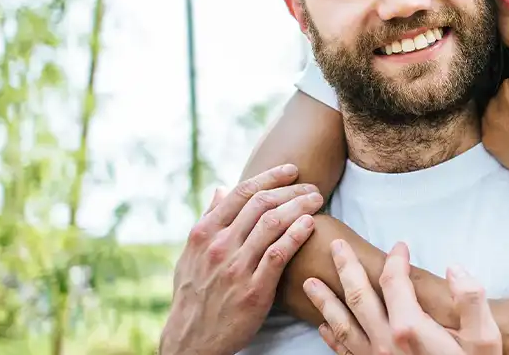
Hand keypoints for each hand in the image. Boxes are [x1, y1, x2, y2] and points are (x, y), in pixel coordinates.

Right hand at [159, 164, 324, 354]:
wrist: (191, 338)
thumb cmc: (195, 294)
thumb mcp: (191, 255)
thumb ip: (208, 221)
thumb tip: (220, 190)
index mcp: (204, 233)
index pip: (241, 193)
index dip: (270, 177)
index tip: (292, 170)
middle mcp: (219, 245)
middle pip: (261, 204)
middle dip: (291, 190)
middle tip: (312, 187)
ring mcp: (236, 267)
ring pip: (272, 224)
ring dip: (299, 207)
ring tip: (317, 200)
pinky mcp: (253, 289)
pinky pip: (278, 254)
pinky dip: (296, 235)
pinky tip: (310, 224)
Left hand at [304, 239, 500, 354]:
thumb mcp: (484, 341)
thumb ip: (472, 301)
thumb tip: (455, 269)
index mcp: (410, 328)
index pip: (394, 282)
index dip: (396, 259)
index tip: (400, 246)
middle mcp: (386, 343)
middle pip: (359, 296)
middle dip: (346, 268)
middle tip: (336, 247)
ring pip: (342, 324)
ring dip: (325, 301)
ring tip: (311, 283)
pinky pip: (344, 352)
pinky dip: (331, 337)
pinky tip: (323, 327)